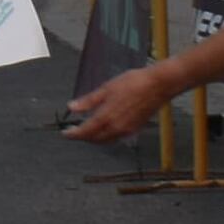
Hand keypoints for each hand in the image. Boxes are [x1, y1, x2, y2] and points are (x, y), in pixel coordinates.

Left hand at [63, 62, 178, 144]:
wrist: (158, 85)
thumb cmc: (134, 83)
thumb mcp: (106, 88)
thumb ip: (88, 101)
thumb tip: (71, 107)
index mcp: (106, 117)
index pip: (85, 131)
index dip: (73, 134)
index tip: (65, 133)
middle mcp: (116, 127)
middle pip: (95, 139)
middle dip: (83, 137)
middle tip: (74, 131)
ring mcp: (127, 130)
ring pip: (106, 140)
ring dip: (95, 138)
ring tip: (88, 130)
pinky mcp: (135, 128)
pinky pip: (117, 137)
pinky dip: (107, 136)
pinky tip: (105, 128)